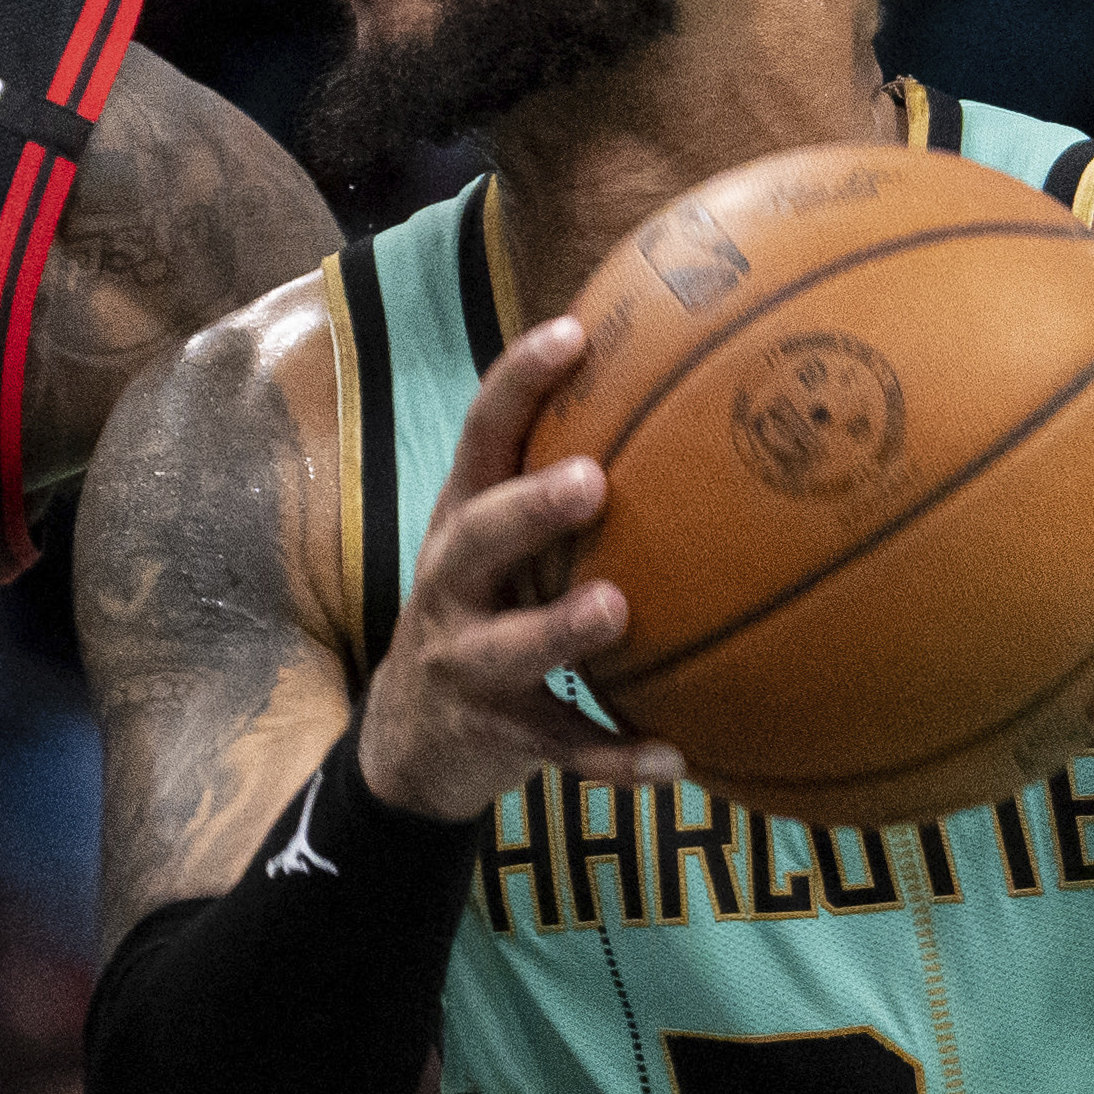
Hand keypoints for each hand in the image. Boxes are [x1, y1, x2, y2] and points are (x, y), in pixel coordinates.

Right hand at [354, 317, 683, 820]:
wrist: (411, 742)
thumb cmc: (486, 611)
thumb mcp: (501, 546)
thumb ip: (561, 484)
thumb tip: (682, 388)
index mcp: (463, 523)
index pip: (482, 437)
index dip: (518, 383)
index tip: (572, 333)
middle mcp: (453, 586)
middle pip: (477, 537)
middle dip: (528, 507)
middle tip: (591, 481)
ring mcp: (469, 662)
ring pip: (509, 647)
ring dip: (560, 630)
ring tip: (616, 609)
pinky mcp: (499, 734)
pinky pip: (561, 746)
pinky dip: (615, 757)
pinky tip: (674, 760)